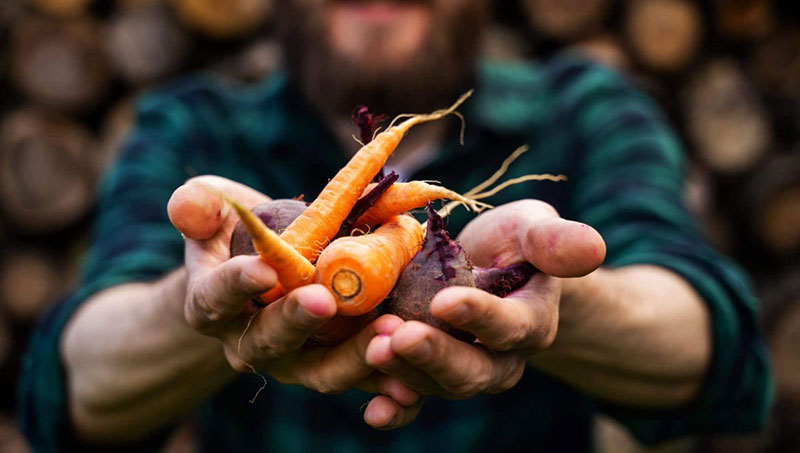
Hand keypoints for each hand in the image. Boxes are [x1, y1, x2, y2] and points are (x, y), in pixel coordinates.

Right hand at [168, 176, 421, 424]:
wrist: (267, 278)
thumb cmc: (238, 238)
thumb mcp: (213, 213)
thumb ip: (198, 208)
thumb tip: (186, 208)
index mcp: (213, 304)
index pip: (215, 298)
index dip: (235, 286)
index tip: (261, 270)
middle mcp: (251, 343)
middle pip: (271, 340)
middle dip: (298, 321)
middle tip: (325, 300)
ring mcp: (296, 362)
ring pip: (321, 371)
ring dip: (355, 357)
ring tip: (390, 332)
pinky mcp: (338, 367)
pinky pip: (361, 383)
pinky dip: (386, 388)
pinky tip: (412, 382)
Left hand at [363, 200, 604, 403]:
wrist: (490, 270)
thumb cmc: (514, 244)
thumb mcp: (533, 229)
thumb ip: (553, 240)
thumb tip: (592, 248)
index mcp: (531, 321)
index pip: (509, 326)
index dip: (479, 317)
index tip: (445, 301)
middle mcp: (501, 358)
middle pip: (473, 371)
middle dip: (435, 356)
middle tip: (399, 337)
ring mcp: (465, 372)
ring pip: (438, 385)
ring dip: (405, 372)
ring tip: (374, 348)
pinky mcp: (431, 376)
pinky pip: (416, 401)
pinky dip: (395, 409)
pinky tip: (372, 411)